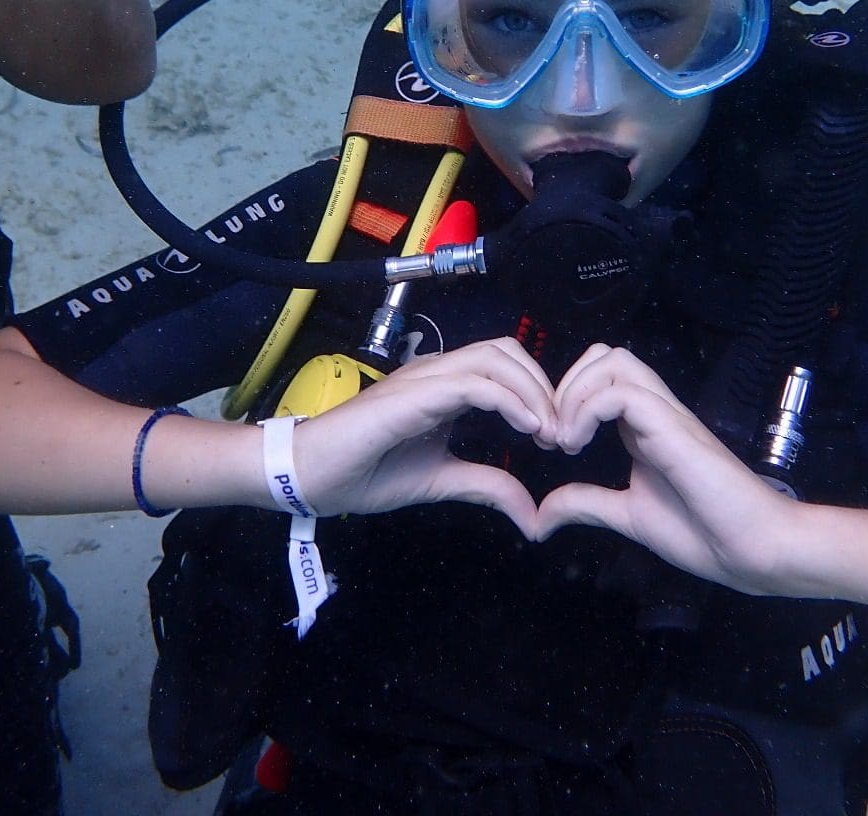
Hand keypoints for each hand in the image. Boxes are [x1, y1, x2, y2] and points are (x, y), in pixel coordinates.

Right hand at [292, 337, 556, 537]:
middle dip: (543, 385)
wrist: (308, 476)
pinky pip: (473, 383)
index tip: (554, 437)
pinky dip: (509, 400)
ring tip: (548, 430)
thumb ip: (486, 486)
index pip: (504, 366)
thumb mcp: (440, 481)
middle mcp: (436, 373)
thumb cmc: (362, 473)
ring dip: (532, 391)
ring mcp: (424, 378)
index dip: (538, 394)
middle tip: (559, 431)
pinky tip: (528, 427)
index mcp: (443, 387)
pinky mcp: (414, 394)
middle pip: (507, 351)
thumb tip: (532, 516)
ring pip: (495, 358)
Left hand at [537, 343, 800, 593]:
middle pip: (605, 355)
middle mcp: (655, 411)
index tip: (548, 444)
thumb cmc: (705, 533)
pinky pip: (621, 393)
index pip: (599, 377)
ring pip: (613, 360)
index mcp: (643, 427)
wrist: (755, 550)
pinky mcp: (674, 428)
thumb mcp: (628, 515)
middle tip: (553, 435)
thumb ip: (587, 505)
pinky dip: (586, 411)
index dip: (563, 399)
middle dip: (565, 385)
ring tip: (565, 439)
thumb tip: (540, 517)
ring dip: (575, 393)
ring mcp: (666, 416)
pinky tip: (577, 445)